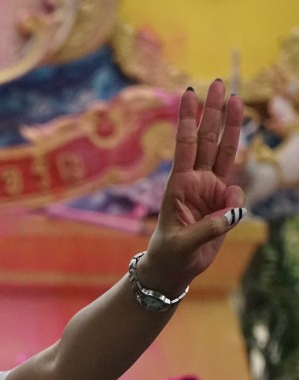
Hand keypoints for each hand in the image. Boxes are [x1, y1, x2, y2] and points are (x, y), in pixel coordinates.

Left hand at [141, 79, 245, 294]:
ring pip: (225, 152)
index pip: (185, 145)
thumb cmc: (169, 254)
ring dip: (231, 127)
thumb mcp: (183, 243)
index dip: (188, 120)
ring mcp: (210, 189)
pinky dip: (237, 203)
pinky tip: (226, 218)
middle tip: (218, 83)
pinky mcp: (222, 203)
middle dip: (213, 111)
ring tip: (237, 99)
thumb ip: (208, 228)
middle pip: (208, 140)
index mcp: (178, 184)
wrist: (173, 268)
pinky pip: (237, 193)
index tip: (189, 93)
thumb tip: (233, 211)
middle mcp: (195, 181)